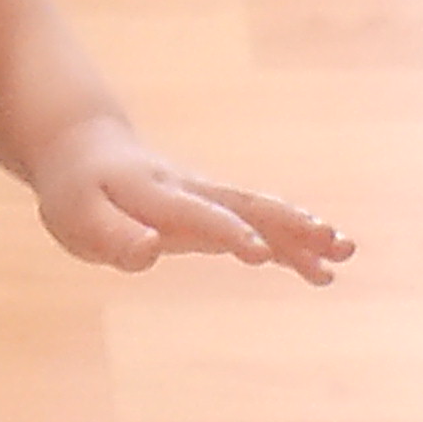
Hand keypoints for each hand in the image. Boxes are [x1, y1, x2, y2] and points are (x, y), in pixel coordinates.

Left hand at [29, 125, 352, 280]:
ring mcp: (208, 198)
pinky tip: (322, 270)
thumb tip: (151, 250)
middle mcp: (192, 191)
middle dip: (289, 224)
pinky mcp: (215, 211)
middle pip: (248, 204)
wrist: (88, 152)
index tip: (260, 254)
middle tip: (331, 241)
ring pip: (262, 211)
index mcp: (156, 194)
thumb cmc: (77, 193)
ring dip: (302, 232)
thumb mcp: (78, 218)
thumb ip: (113, 236)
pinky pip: (259, 225)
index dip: (230, 231)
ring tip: (345, 252)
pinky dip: (290, 244)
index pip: (198, 214)